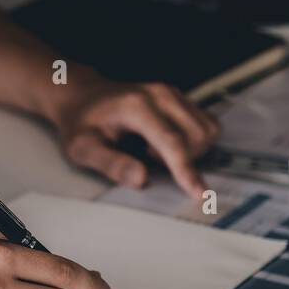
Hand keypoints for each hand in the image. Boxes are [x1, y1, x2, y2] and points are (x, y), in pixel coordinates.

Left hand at [53, 79, 219, 198]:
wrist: (83, 98)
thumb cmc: (81, 124)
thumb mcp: (83, 149)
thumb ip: (112, 164)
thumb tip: (141, 179)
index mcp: (136, 106)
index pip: (172, 142)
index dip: (187, 171)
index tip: (199, 195)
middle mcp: (160, 94)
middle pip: (196, 137)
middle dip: (182, 159)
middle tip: (147, 157)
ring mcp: (172, 94)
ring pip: (207, 130)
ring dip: (191, 150)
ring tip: (155, 149)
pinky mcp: (180, 98)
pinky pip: (207, 124)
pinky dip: (195, 141)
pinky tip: (167, 142)